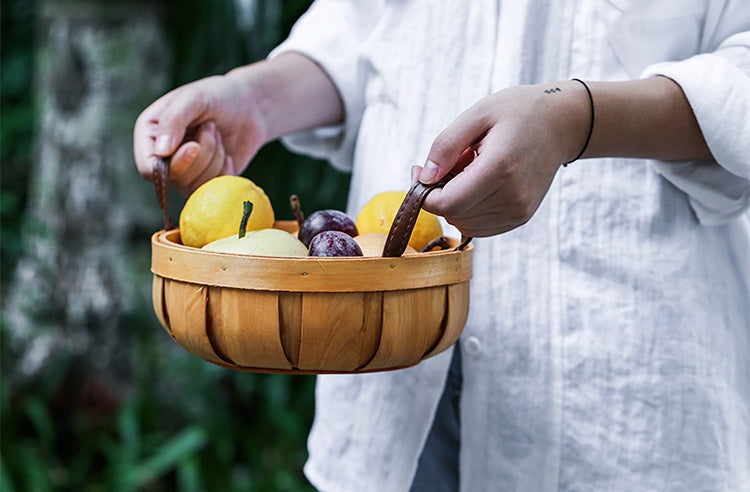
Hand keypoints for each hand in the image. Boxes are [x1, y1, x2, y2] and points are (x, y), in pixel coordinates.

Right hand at [133, 70, 266, 194]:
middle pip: (176, 179)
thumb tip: (161, 153)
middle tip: (211, 126)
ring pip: (197, 186)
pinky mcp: (207, 182)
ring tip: (217, 134)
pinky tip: (227, 151)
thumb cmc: (218, 96)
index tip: (193, 146)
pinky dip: (225, 170)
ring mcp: (186, 173)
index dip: (172, 163)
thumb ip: (174, 121)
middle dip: (201, 154)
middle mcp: (164, 158)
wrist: (250, 106)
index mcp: (150, 135)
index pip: (148, 168)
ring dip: (214, 158)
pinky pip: (215, 189)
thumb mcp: (194, 98)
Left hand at [417, 81, 589, 236]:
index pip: (446, 203)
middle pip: (453, 215)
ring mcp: (519, 211)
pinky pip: (479, 227)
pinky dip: (469, 211)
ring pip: (464, 225)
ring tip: (469, 171)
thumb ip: (445, 146)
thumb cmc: (518, 112)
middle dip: (439, 194)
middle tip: (450, 163)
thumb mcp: (477, 115)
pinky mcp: (521, 217)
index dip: (424, 193)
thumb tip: (423, 177)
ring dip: (455, 203)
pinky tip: (478, 184)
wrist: (562, 124)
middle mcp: (512, 197)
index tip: (420, 170)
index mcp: (499, 168)